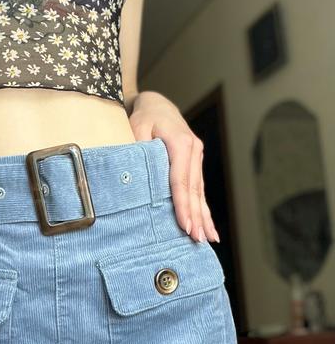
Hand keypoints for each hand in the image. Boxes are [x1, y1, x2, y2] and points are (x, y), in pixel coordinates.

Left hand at [128, 91, 219, 242]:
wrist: (157, 104)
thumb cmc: (144, 116)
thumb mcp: (136, 128)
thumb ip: (138, 150)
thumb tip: (136, 176)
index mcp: (180, 142)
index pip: (180, 180)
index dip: (182, 205)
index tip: (185, 225)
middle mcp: (193, 150)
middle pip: (194, 189)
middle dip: (196, 216)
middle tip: (197, 239)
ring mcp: (196, 157)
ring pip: (200, 191)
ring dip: (203, 216)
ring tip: (207, 239)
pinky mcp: (195, 164)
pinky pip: (199, 189)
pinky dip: (203, 208)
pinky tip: (209, 226)